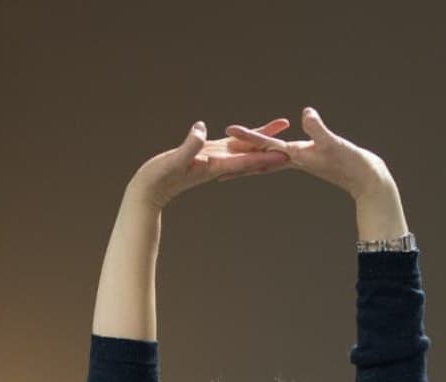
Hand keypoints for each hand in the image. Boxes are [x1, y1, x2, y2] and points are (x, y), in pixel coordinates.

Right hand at [126, 121, 292, 210]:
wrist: (149, 189)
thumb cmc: (158, 178)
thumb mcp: (173, 161)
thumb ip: (188, 146)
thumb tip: (201, 129)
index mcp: (214, 166)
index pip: (245, 161)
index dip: (265, 155)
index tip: (285, 152)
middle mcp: (218, 163)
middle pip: (250, 154)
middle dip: (272, 147)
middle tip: (295, 140)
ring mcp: (212, 159)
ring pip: (242, 147)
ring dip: (261, 139)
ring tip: (280, 128)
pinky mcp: (204, 154)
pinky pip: (228, 145)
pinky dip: (242, 139)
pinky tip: (252, 134)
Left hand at [224, 108, 394, 200]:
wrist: (366, 180)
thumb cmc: (352, 163)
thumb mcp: (334, 143)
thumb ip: (319, 129)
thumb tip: (305, 113)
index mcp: (296, 156)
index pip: (266, 144)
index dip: (248, 135)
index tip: (228, 129)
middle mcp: (293, 160)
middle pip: (259, 158)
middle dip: (237, 157)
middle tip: (213, 157)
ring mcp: (299, 162)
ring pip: (266, 160)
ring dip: (247, 160)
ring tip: (227, 159)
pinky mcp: (307, 161)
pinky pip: (280, 158)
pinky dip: (267, 155)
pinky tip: (261, 155)